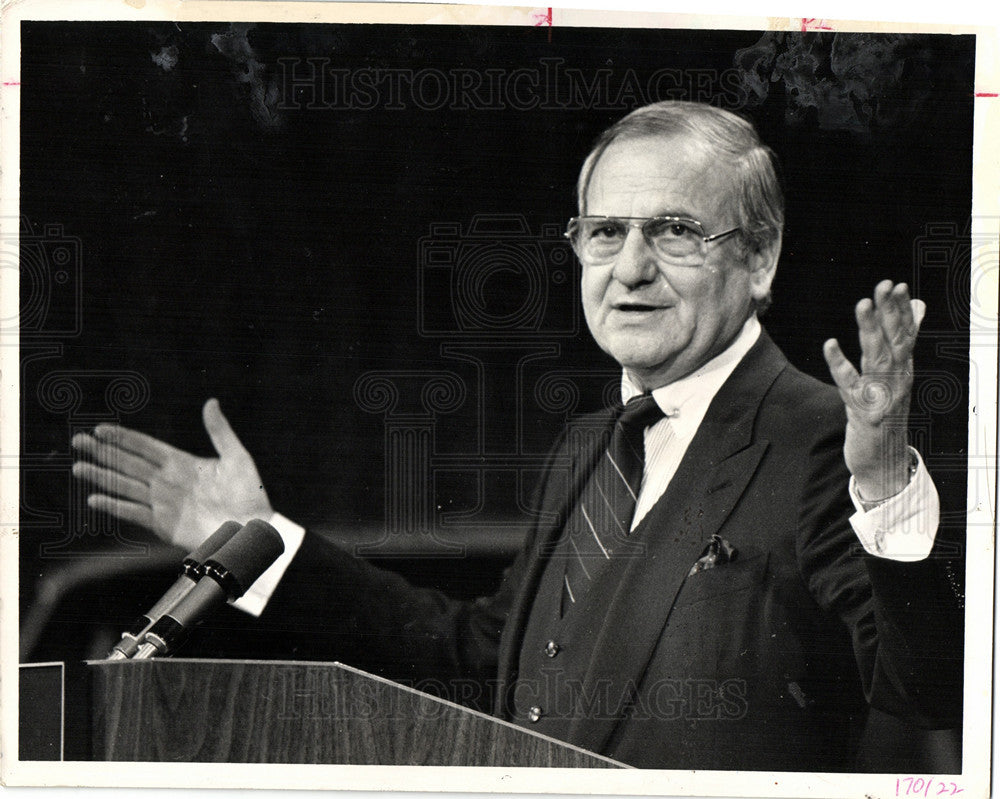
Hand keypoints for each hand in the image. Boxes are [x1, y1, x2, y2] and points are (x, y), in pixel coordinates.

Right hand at [71, 399, 273, 550]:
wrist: (253, 530)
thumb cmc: (249, 494)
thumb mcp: (236, 458)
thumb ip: (219, 431)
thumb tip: (210, 402)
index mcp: (182, 463)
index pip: (146, 447)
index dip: (123, 438)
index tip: (100, 429)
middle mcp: (168, 482)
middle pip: (128, 463)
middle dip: (103, 452)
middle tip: (77, 440)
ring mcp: (163, 503)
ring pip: (125, 486)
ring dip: (102, 477)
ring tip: (78, 467)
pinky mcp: (164, 524)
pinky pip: (134, 513)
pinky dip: (115, 506)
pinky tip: (95, 499)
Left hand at [823, 281, 924, 501]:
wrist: (885, 463)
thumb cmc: (887, 415)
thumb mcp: (897, 377)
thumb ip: (904, 341)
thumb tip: (918, 307)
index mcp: (904, 370)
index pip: (906, 335)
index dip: (901, 310)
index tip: (896, 285)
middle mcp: (897, 380)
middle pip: (895, 341)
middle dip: (889, 312)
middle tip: (883, 285)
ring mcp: (882, 396)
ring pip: (876, 357)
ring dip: (869, 330)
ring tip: (861, 304)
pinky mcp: (863, 412)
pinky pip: (849, 385)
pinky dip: (839, 363)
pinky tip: (830, 344)